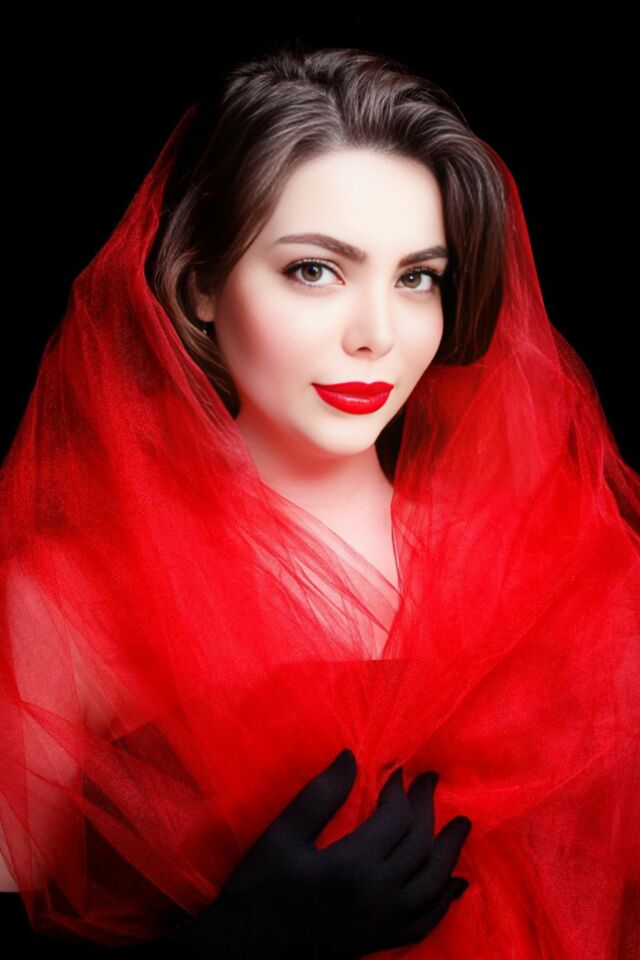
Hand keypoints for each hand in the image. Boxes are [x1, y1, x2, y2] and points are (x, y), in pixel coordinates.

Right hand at [172, 748, 470, 958]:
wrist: (249, 948)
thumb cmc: (261, 885)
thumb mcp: (283, 834)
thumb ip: (320, 795)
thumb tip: (351, 756)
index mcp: (352, 864)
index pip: (396, 819)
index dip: (401, 790)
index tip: (399, 770)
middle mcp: (378, 894)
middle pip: (420, 845)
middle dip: (428, 808)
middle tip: (430, 781)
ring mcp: (384, 921)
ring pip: (433, 883)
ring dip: (450, 851)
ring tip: (461, 826)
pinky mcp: (382, 939)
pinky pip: (427, 921)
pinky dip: (445, 900)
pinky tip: (454, 884)